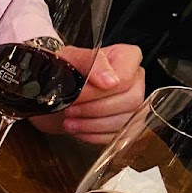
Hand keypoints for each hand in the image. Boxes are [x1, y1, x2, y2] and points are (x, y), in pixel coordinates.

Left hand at [31, 44, 145, 144]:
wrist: (56, 91)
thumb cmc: (64, 70)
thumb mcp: (69, 58)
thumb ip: (90, 62)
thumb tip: (110, 82)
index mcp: (127, 57)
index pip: (126, 78)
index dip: (98, 92)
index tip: (77, 95)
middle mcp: (136, 79)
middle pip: (130, 100)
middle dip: (94, 109)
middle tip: (70, 109)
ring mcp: (132, 104)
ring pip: (124, 120)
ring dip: (91, 124)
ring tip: (69, 121)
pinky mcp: (123, 124)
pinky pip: (116, 135)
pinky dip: (92, 135)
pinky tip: (77, 129)